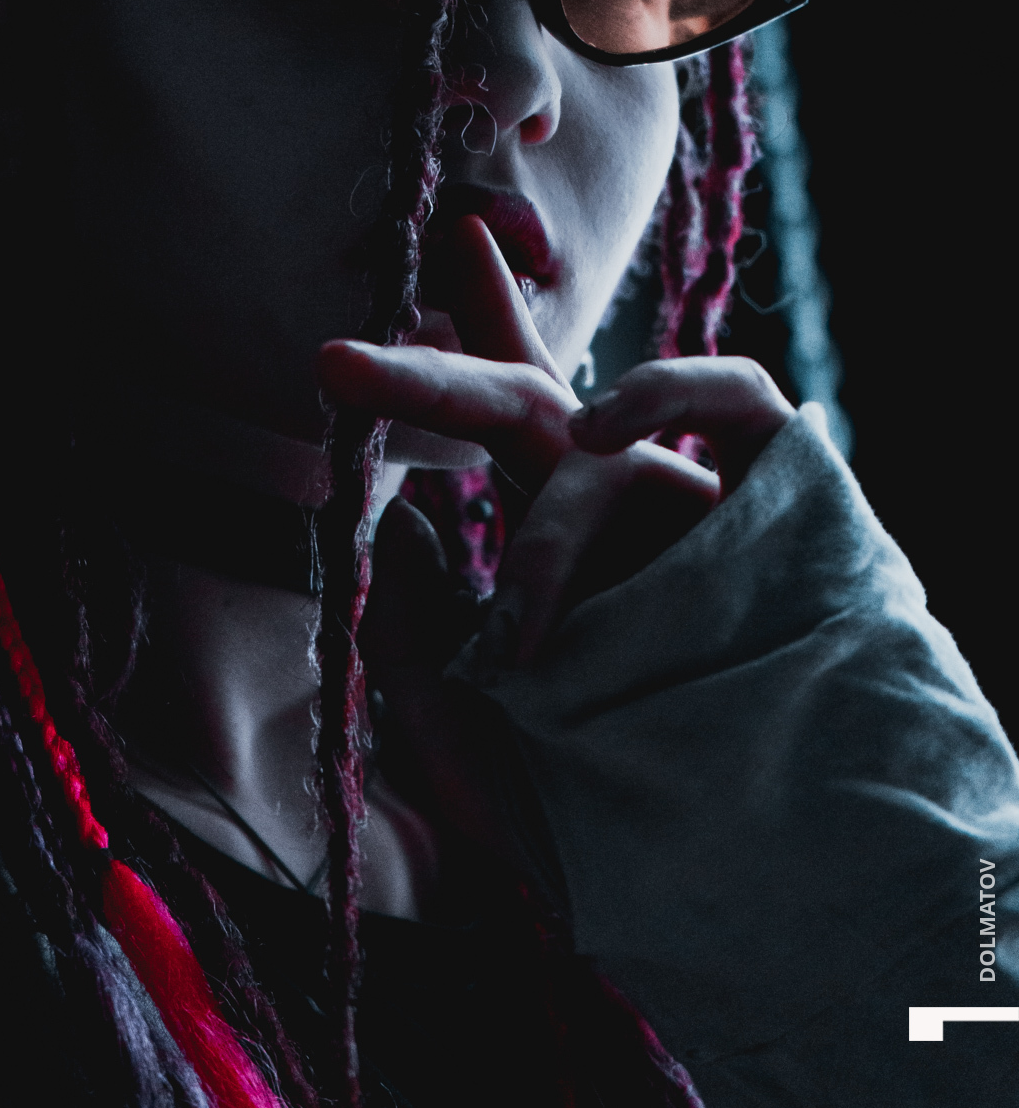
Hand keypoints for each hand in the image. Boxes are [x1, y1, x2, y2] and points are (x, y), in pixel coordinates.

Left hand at [317, 216, 794, 851]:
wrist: (732, 868)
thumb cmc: (585, 804)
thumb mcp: (470, 725)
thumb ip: (421, 633)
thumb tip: (393, 527)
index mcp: (546, 531)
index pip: (491, 404)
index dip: (456, 320)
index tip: (423, 238)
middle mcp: (610, 498)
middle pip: (510, 398)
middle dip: (423, 378)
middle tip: (331, 363)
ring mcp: (687, 501)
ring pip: (596, 458)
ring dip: (551, 543)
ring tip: (524, 641)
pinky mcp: (776, 499)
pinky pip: (731, 398)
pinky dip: (666, 393)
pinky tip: (605, 440)